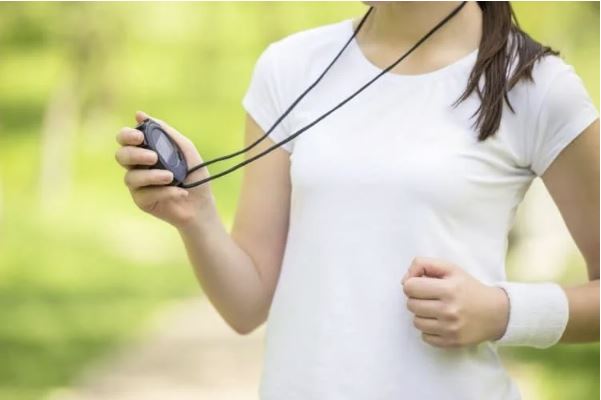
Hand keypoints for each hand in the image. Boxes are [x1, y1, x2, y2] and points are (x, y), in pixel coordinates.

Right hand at [115, 111, 214, 227]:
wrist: (203, 203)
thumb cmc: (194, 174)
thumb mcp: (184, 148)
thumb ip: (165, 132)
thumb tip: (139, 114)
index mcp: (145, 150)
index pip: (125, 139)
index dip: (127, 135)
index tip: (140, 137)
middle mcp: (138, 166)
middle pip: (121, 156)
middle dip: (135, 155)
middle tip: (154, 158)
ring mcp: (138, 185)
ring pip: (130, 177)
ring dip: (152, 175)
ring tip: (171, 177)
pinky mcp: (142, 201)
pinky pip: (143, 194)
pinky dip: (163, 192)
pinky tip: (180, 192)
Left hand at [401, 256, 508, 347]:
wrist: (496, 313)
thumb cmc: (468, 288)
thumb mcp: (450, 268)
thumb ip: (424, 265)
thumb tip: (404, 280)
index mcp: (448, 289)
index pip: (410, 287)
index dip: (412, 284)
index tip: (422, 285)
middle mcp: (449, 310)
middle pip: (410, 304)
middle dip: (416, 299)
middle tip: (430, 297)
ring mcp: (450, 328)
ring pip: (416, 321)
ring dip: (422, 314)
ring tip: (435, 309)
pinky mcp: (451, 342)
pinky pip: (424, 337)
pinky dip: (429, 329)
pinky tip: (440, 322)